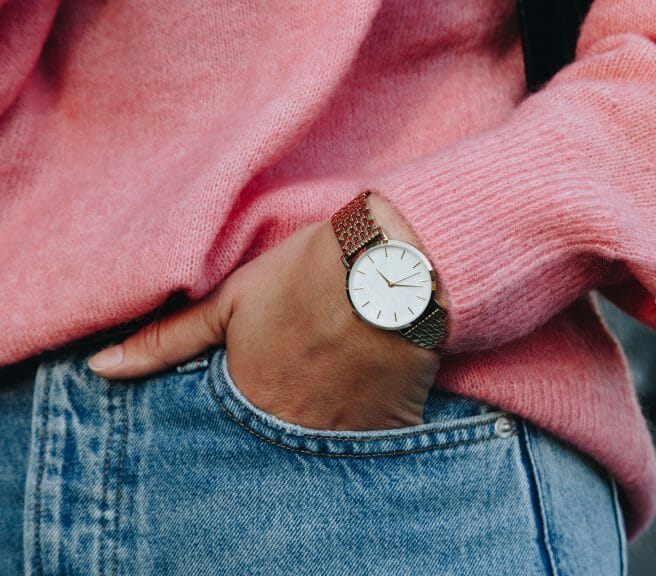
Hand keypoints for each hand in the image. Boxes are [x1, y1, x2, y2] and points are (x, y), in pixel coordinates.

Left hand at [87, 210, 440, 430]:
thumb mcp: (232, 300)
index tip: (258, 387)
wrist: (389, 266)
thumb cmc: (307, 274)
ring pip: (320, 449)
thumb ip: (167, 341)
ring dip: (318, 426)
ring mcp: (343, 435)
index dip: (245, 405)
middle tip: (295, 385)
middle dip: (279, 420)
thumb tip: (100, 369)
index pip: (226, 434)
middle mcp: (292, 429)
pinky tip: (360, 395)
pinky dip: (360, 430)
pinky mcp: (388, 429)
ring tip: (326, 390)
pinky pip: (368, 449)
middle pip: (275, 444)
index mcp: (249, 400)